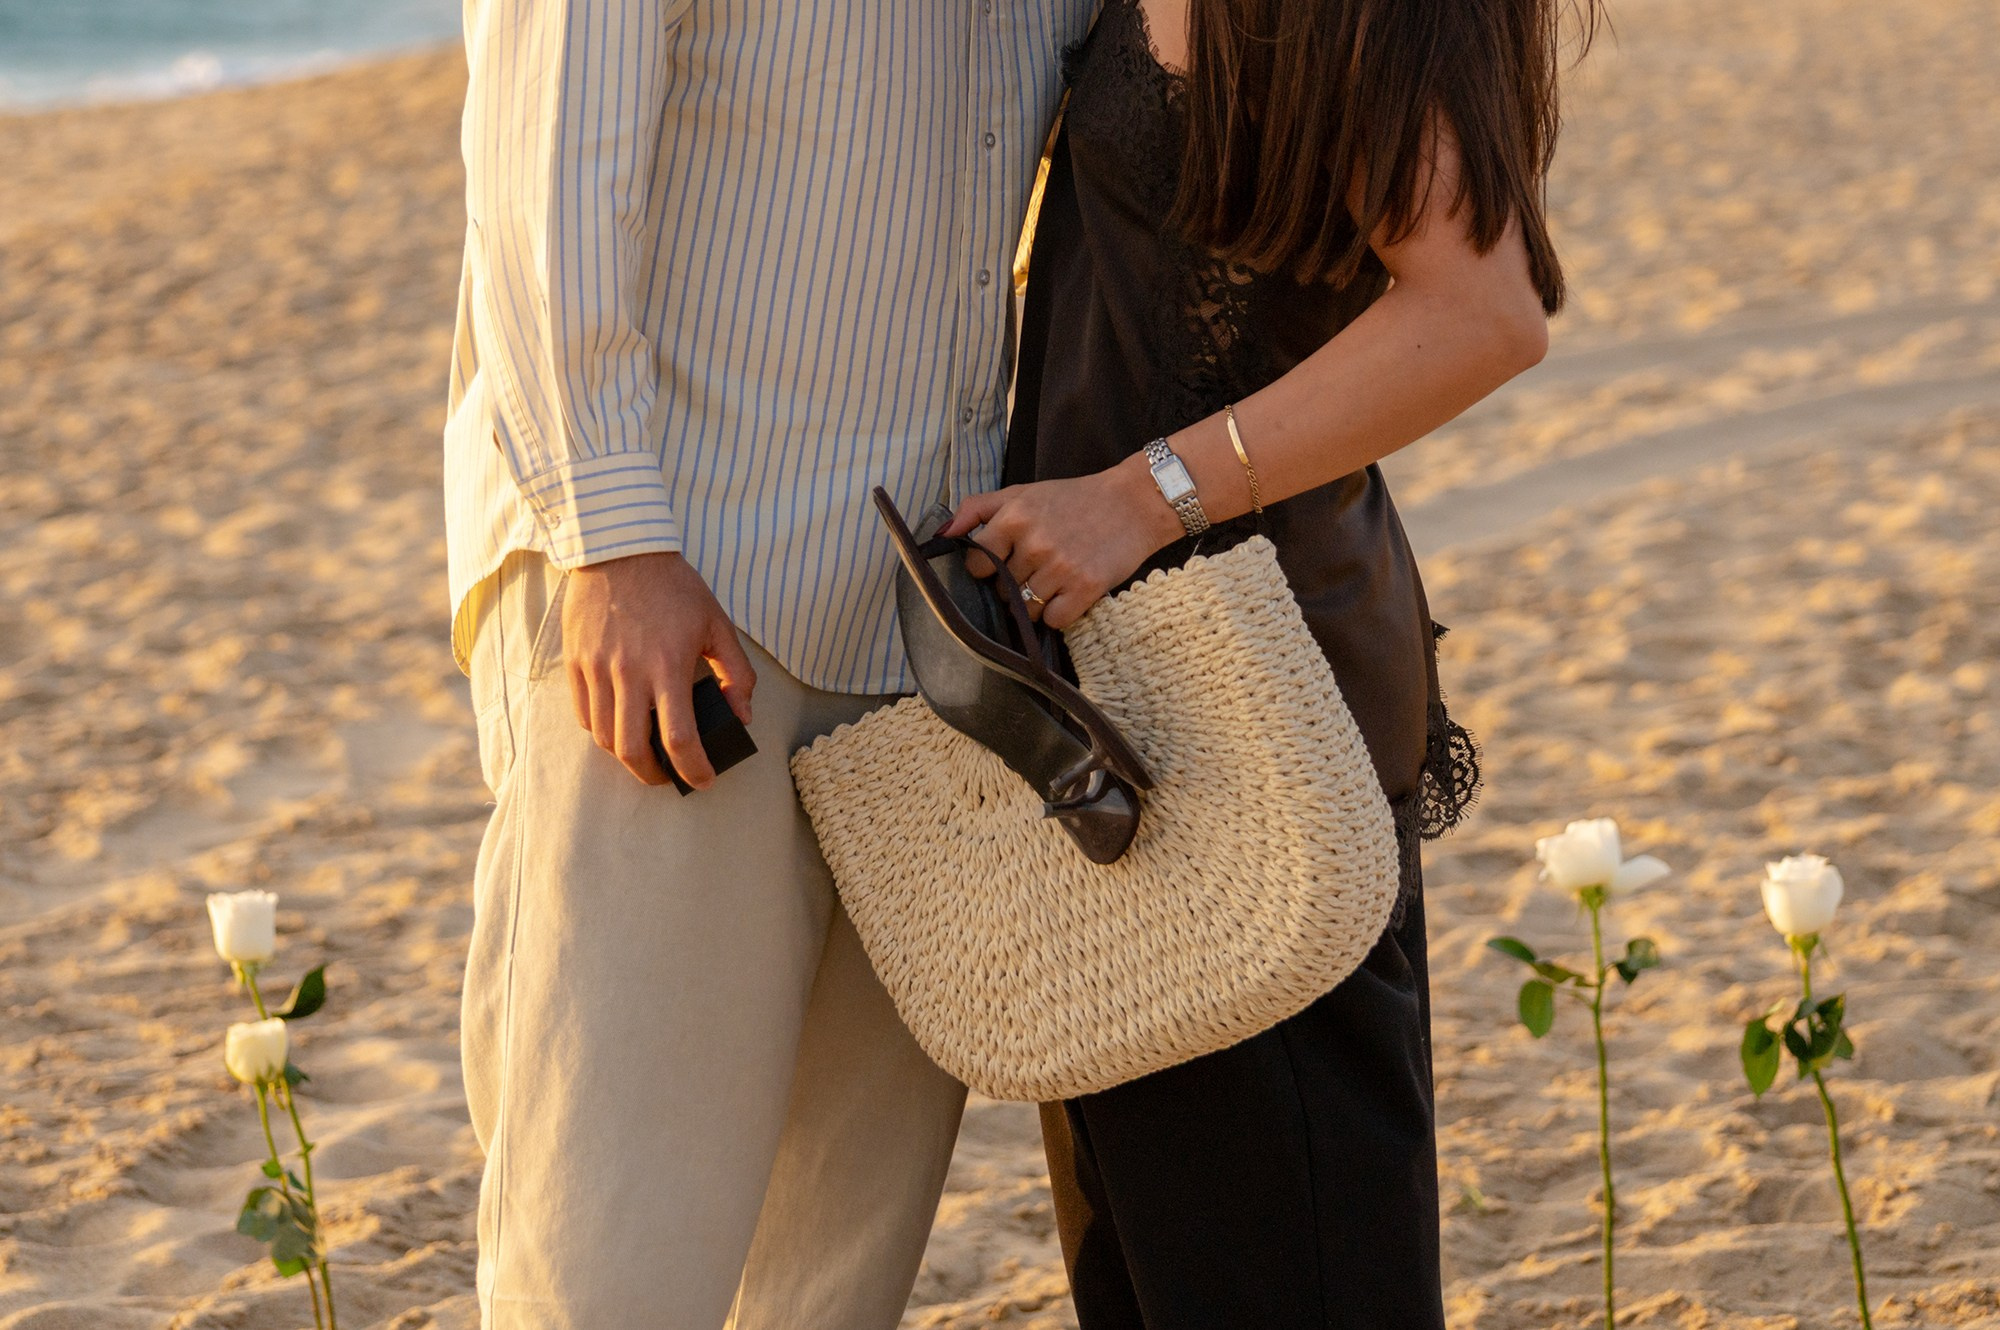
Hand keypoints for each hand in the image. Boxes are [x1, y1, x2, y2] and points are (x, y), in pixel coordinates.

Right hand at [561, 552, 755, 787]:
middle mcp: (628, 673)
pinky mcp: (575, 663)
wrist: (619, 551)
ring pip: (603, 737)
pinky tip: (619, 727)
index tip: (704, 780)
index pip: (679, 738)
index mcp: (668, 665)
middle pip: (632, 750)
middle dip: (653, 776)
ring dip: (626, 757)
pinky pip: (583, 714)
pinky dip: (601, 732)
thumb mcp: (717, 624)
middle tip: (669, 777)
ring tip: (645, 755)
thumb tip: (743, 716)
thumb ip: (736, 673)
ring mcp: (597, 669)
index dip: (693, 769)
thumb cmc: (674, 587)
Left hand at [942, 455, 1183, 629]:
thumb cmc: (1074, 499)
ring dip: (1036, 601)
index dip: (988, 569)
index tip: (1005, 563)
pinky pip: (1053, 620)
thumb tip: (941, 534)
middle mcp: (1034, 543)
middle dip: (1013, 585)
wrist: (1134, 503)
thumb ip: (977, 508)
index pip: (976, 566)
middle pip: (1002, 590)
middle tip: (1037, 568)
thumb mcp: (1023, 492)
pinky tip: (1069, 593)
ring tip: (1055, 580)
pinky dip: (1058, 613)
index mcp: (1014, 517)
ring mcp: (1061, 567)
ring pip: (1025, 609)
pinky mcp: (1086, 587)